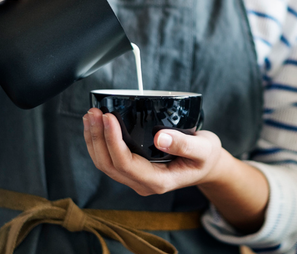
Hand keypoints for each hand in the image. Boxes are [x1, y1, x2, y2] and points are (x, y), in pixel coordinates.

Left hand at [83, 108, 228, 195]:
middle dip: (97, 137)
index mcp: (158, 181)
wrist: (206, 166)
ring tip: (90, 115)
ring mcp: (135, 179)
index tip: (108, 117)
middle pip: (109, 164)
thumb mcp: (204, 149)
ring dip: (94, 139)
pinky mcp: (132, 170)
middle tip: (93, 112)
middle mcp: (142, 184)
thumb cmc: (205, 158)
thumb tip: (160, 137)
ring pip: (104, 163)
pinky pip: (109, 159)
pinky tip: (96, 125)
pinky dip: (99, 141)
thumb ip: (184, 145)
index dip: (112, 140)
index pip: (125, 163)